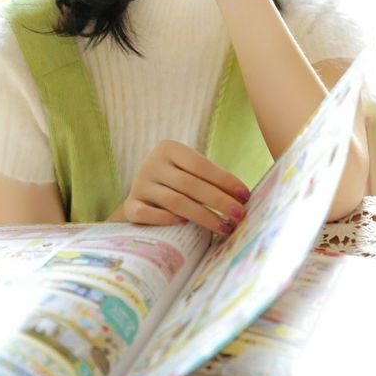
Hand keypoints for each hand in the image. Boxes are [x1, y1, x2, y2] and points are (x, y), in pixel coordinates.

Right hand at [122, 140, 250, 235]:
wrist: (143, 191)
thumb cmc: (176, 180)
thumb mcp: (190, 170)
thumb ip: (211, 179)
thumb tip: (243, 198)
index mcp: (168, 148)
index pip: (200, 165)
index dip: (225, 181)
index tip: (245, 196)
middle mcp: (151, 163)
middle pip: (190, 184)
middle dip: (219, 201)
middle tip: (239, 215)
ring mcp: (139, 185)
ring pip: (174, 201)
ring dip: (203, 216)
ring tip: (225, 227)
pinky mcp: (130, 206)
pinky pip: (147, 214)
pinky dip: (167, 220)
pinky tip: (186, 226)